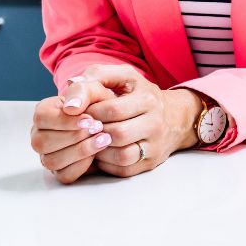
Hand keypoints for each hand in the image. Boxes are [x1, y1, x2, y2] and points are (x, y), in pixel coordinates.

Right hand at [30, 75, 118, 184]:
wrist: (118, 120)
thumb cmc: (102, 103)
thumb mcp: (96, 90)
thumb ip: (83, 91)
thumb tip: (71, 107)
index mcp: (44, 112)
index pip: (41, 117)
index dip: (64, 120)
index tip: (89, 119)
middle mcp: (41, 135)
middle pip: (41, 142)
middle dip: (73, 136)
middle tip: (98, 129)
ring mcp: (49, 154)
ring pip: (51, 161)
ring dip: (79, 151)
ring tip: (103, 140)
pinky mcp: (62, 170)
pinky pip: (64, 175)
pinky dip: (81, 166)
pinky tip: (97, 155)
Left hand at [79, 63, 198, 177]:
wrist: (174, 116)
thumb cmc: (138, 94)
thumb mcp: (121, 77)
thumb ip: (94, 78)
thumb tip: (71, 102)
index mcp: (148, 99)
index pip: (111, 110)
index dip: (90, 112)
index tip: (82, 112)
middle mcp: (156, 123)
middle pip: (116, 134)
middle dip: (95, 133)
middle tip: (84, 128)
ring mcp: (155, 145)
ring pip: (122, 155)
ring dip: (100, 150)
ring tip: (92, 139)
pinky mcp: (151, 162)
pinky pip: (124, 169)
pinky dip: (107, 163)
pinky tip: (102, 151)